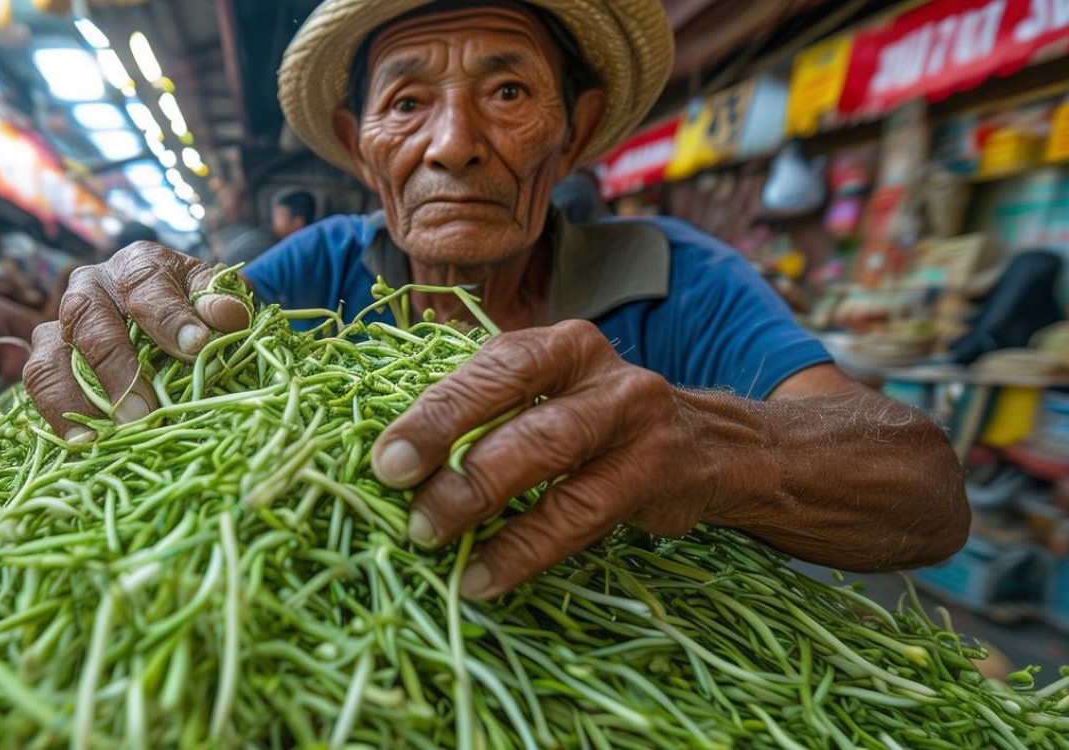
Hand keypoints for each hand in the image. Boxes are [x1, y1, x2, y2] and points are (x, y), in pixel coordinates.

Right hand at [22, 242, 250, 439]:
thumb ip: (220, 303)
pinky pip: (40, 379)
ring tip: (107, 432)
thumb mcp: (213, 299)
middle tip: (144, 409)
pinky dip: (57, 412)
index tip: (195, 346)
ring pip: (52, 352)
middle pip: (89, 317)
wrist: (170, 314)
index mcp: (137, 264)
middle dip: (117, 366)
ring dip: (77, 396)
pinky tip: (82, 443)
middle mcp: (92, 286)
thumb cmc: (192, 307)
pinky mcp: (49, 353)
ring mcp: (64, 321)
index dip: (169, 317)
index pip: (147, 284)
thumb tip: (229, 316)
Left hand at [370, 320, 775, 598]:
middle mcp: (600, 373)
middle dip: (452, 448)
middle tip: (400, 489)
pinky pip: (580, 514)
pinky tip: (484, 575)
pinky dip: (525, 550)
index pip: (490, 368)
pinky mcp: (655, 473)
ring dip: (483, 500)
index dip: (435, 411)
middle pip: (519, 405)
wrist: (710, 447)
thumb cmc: (597, 425)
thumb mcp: (550, 398)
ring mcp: (634, 420)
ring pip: (551, 456)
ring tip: (431, 536)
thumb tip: (394, 459)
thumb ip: (487, 414)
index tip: (386, 457)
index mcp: (558, 346)